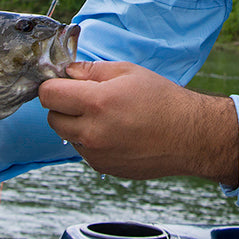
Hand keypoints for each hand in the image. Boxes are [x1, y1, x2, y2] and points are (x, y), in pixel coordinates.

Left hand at [39, 61, 238, 185]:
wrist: (189, 136)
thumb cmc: (161, 99)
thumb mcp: (126, 71)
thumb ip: (90, 70)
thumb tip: (66, 71)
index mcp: (96, 103)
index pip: (48, 94)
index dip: (53, 85)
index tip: (62, 82)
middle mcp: (92, 132)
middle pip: (51, 117)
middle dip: (62, 105)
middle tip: (84, 97)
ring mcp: (97, 155)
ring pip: (66, 135)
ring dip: (75, 123)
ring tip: (105, 115)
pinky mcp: (103, 168)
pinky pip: (82, 150)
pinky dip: (89, 140)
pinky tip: (114, 131)